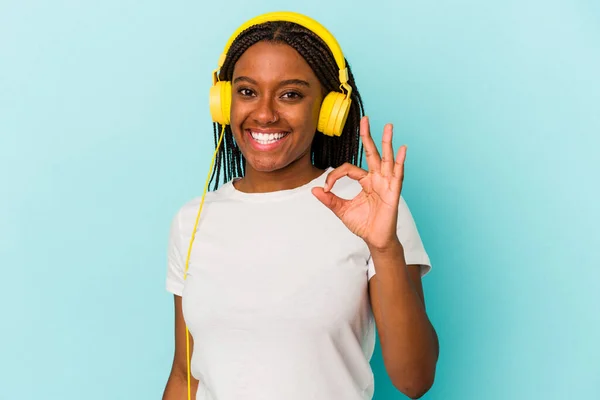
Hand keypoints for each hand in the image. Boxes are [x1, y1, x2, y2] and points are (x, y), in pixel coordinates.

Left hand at [311, 116, 405, 250]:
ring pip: (386, 159)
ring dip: (387, 142)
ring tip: (388, 126)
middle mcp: (377, 179)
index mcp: (365, 181)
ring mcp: (386, 184)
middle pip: (372, 153)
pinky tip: (402, 149)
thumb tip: (314, 190)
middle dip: (368, 136)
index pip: (349, 168)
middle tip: (365, 119)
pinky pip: (397, 174)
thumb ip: (329, 200)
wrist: (375, 240)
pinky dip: (400, 162)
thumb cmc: (362, 224)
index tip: (327, 188)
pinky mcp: (393, 192)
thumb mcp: (342, 210)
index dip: (335, 175)